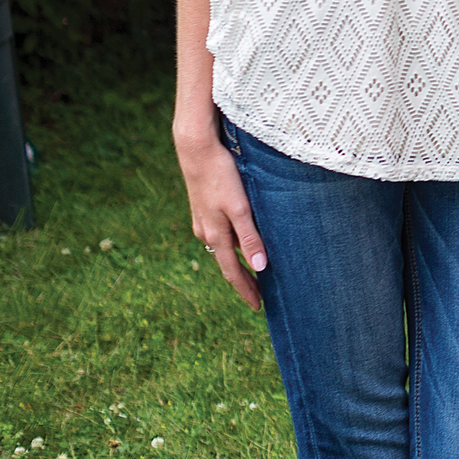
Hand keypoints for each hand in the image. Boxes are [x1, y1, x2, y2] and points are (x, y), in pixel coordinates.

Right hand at [175, 127, 266, 310]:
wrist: (196, 150)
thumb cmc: (223, 176)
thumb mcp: (240, 208)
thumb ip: (250, 237)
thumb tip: (259, 268)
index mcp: (216, 235)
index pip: (233, 272)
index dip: (246, 291)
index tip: (259, 308)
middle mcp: (207, 232)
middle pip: (228, 264)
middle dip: (244, 280)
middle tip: (261, 297)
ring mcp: (203, 221)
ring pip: (224, 248)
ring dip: (239, 261)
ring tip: (258, 273)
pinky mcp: (204, 209)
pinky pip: (221, 233)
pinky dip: (233, 243)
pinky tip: (243, 241)